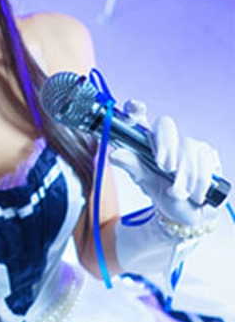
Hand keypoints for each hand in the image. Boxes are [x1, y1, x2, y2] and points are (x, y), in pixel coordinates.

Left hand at [109, 100, 221, 227]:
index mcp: (147, 142)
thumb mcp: (144, 181)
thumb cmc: (163, 193)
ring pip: (186, 146)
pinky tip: (194, 194)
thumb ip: (131, 166)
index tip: (135, 109)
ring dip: (182, 175)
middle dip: (166, 146)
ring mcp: (189, 144)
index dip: (135, 110)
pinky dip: (198, 180)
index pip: (139, 118)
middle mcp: (168, 138)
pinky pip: (204, 160)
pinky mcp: (207, 154)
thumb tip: (114, 154)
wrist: (187, 212)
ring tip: (176, 193)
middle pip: (166, 125)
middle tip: (164, 167)